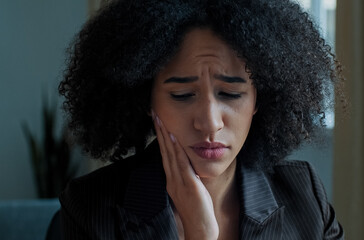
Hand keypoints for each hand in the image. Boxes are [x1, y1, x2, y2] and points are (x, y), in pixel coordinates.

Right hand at [152, 111, 218, 239]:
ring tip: (161, 119)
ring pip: (170, 154)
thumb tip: (185, 164)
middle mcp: (172, 179)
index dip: (160, 137)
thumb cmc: (197, 210)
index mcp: (171, 180)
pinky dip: (176, 149)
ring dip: (164, 136)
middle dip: (159, 131)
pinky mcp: (189, 185)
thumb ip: (185, 177)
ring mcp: (179, 182)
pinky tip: (174, 137)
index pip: (164, 154)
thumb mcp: (189, 190)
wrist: (200, 228)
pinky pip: (181, 164)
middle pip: (163, 151)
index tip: (158, 122)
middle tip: (154, 113)